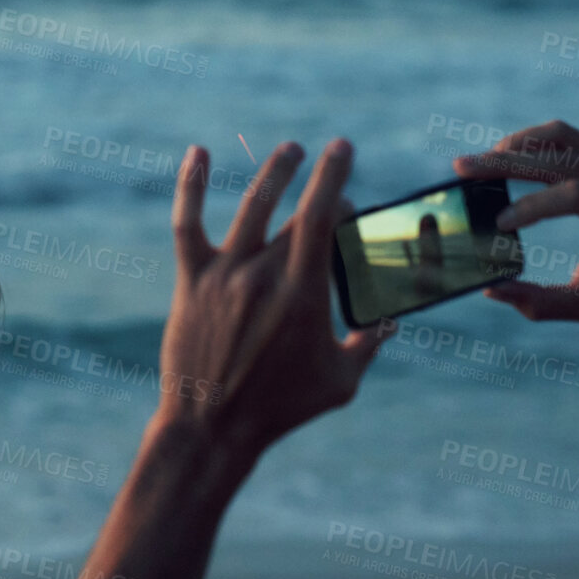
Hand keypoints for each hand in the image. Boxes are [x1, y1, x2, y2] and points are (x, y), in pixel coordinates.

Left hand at [156, 139, 389, 461]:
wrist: (211, 428)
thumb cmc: (281, 409)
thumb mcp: (341, 382)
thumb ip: (369, 344)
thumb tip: (390, 319)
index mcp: (303, 295)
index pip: (323, 219)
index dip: (337, 184)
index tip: (346, 167)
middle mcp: (263, 276)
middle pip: (295, 214)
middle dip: (318, 186)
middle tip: (328, 169)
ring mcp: (224, 276)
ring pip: (252, 207)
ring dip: (275, 172)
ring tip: (291, 150)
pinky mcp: (191, 282)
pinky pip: (187, 224)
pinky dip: (190, 185)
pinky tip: (198, 151)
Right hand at [452, 120, 578, 322]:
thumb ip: (543, 303)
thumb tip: (493, 289)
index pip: (577, 194)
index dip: (533, 205)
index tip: (497, 224)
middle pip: (561, 155)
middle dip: (507, 161)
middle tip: (462, 167)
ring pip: (561, 135)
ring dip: (517, 144)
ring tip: (480, 163)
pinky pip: (564, 140)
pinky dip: (530, 146)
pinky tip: (502, 162)